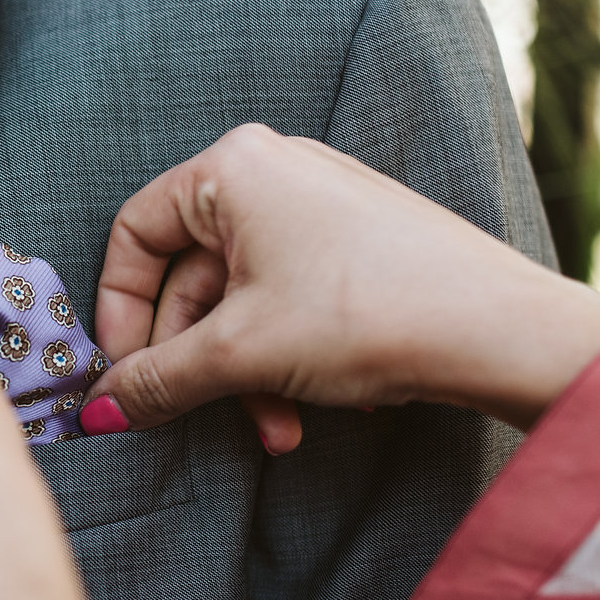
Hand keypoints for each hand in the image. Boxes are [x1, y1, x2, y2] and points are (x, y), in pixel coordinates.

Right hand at [86, 124, 599, 444]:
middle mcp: (275, 168)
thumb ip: (158, 379)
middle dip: (195, 359)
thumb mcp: (241, 355)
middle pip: (191, 273)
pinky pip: (290, 295)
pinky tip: (312, 407)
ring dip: (245, 373)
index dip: (118, 310)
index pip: (135, 234)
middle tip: (192, 416)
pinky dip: (286, 353)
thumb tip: (101, 410)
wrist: (499, 330)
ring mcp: (321, 201)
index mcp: (234, 167)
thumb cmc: (366, 315)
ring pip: (244, 295)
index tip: (123, 375)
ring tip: (276, 432)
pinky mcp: (358, 238)